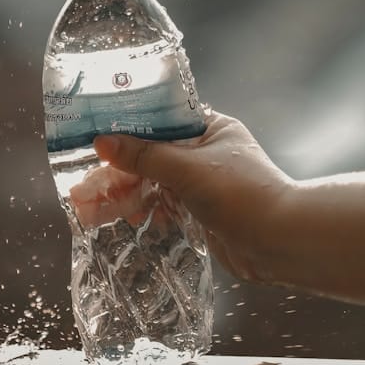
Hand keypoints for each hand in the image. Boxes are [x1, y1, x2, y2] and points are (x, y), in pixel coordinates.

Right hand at [94, 111, 294, 282]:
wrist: (282, 243)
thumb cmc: (242, 194)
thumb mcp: (188, 169)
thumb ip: (144, 156)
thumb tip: (103, 141)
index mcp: (212, 129)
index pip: (162, 120)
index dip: (128, 128)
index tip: (95, 135)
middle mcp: (208, 154)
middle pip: (153, 156)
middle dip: (118, 170)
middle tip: (83, 182)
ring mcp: (205, 185)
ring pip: (155, 184)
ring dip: (125, 193)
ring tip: (88, 206)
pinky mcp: (203, 214)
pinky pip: (165, 207)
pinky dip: (143, 211)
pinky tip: (119, 217)